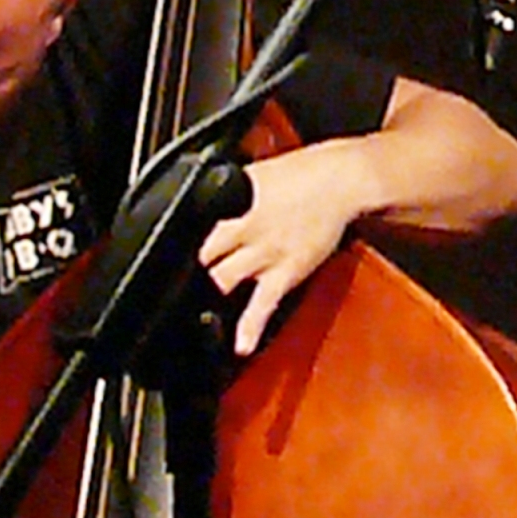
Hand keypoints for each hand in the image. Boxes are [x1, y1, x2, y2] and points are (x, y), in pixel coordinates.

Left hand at [198, 146, 363, 355]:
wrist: (343, 180)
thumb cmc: (305, 173)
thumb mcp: (254, 173)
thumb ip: (228, 192)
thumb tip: (207, 196)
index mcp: (232, 202)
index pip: (190, 226)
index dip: (178, 242)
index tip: (173, 252)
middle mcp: (244, 228)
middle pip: (201, 255)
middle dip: (190, 268)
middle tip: (184, 280)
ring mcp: (265, 252)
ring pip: (221, 279)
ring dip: (211, 290)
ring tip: (201, 305)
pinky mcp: (286, 271)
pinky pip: (262, 304)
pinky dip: (250, 327)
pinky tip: (241, 345)